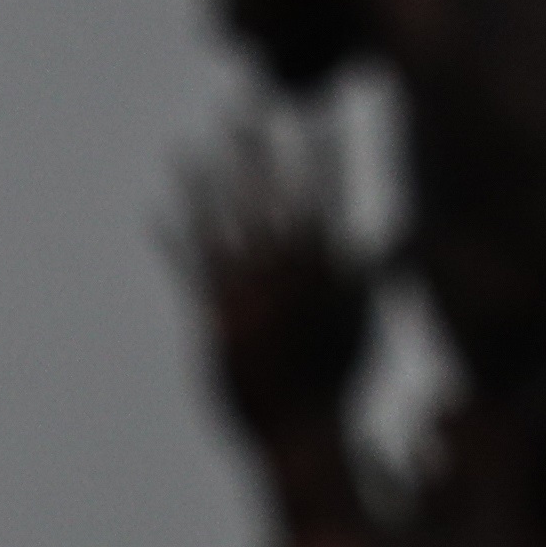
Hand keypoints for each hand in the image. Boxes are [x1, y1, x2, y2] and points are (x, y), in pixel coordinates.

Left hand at [164, 111, 372, 452]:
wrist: (302, 438)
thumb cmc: (336, 388)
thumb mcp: (363, 327)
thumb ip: (368, 276)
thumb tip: (386, 242)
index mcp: (326, 274)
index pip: (325, 199)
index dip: (320, 154)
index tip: (314, 117)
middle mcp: (285, 276)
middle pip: (268, 197)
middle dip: (257, 151)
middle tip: (244, 109)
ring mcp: (247, 295)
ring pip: (221, 224)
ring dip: (205, 184)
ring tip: (189, 148)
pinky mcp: (216, 318)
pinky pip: (190, 268)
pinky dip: (174, 238)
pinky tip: (159, 212)